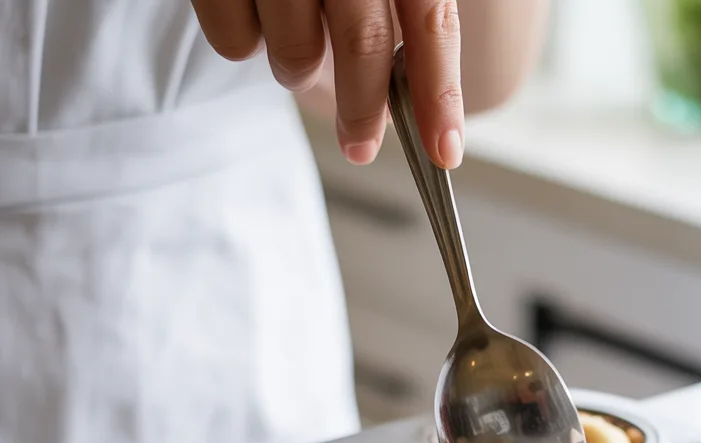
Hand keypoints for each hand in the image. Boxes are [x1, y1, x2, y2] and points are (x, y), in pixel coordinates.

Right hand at [190, 0, 463, 168]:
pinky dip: (245, 41)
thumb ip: (404, 12)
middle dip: (365, 110)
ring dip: (298, 68)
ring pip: (295, 53)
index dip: (439, 92)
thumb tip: (424, 104)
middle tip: (361, 144)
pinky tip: (254, 8)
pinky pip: (236, 42)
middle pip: (362, 42)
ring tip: (294, 34)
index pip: (432, 19)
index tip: (444, 150)